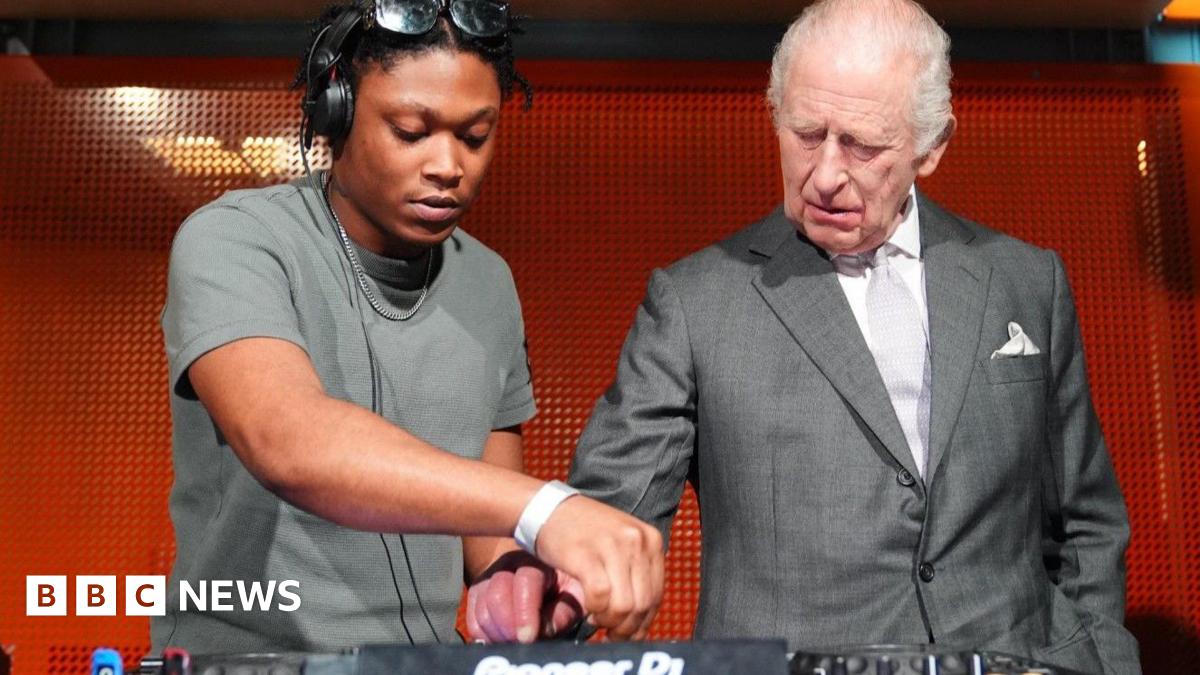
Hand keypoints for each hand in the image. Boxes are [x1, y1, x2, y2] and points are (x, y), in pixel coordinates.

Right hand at [466, 550, 584, 643]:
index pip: (525, 581)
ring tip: (514, 642)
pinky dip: (485, 634)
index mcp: (538, 560)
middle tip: (520, 642)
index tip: (528, 637)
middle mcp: (509, 564)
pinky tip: (502, 639)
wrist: (549, 579)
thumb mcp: (575, 596)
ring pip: (482, 608)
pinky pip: (473, 618)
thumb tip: (545, 629)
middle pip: (496, 594)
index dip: (525, 612)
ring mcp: (490, 576)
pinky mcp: (478, 592)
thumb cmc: (566, 589)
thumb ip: (565, 611)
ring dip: (497, 633)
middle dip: (507, 625)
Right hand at [534, 495, 663, 640]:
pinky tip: (589, 611)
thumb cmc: (584, 533)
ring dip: (611, 622)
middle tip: (612, 633)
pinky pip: (599, 597)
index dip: (644, 622)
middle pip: (643, 603)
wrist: (548, 509)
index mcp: (651, 539)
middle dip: (627, 628)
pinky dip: (595, 610)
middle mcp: (637, 540)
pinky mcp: (586, 554)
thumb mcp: (621, 544)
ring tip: (598, 620)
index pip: (657, 594)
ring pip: (624, 605)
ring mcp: (612, 546)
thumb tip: (642, 623)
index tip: (629, 633)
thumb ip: (636, 574)